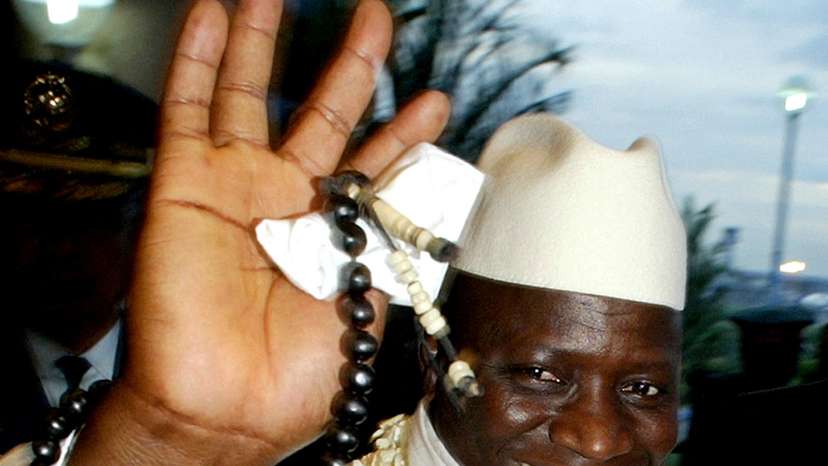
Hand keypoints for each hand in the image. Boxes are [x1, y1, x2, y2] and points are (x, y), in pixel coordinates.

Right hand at [71, 0, 448, 463]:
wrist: (228, 409)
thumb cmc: (298, 375)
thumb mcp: (371, 295)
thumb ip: (396, 231)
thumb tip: (435, 184)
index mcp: (334, 230)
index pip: (374, 163)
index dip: (402, 129)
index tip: (433, 98)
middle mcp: (285, 201)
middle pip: (322, 113)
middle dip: (350, 64)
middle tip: (376, 17)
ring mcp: (235, 186)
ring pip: (250, 95)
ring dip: (264, 41)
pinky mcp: (185, 183)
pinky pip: (188, 108)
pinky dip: (198, 59)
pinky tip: (213, 15)